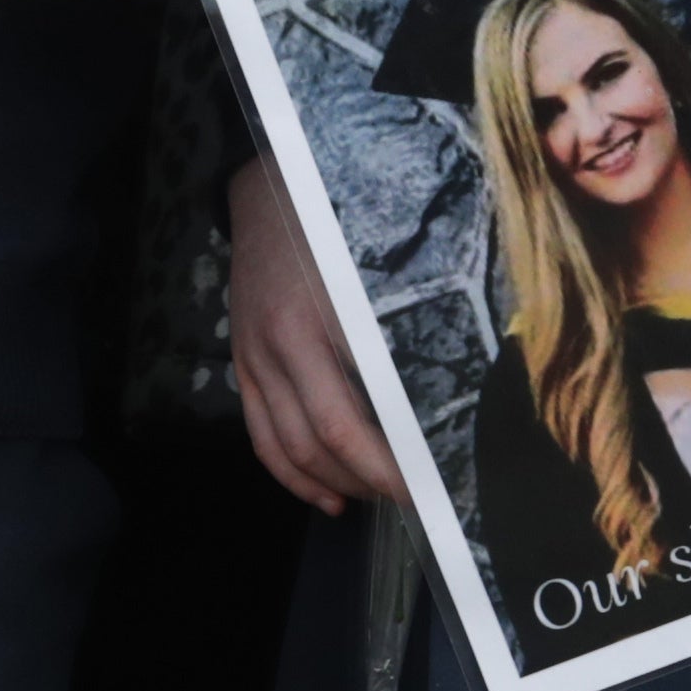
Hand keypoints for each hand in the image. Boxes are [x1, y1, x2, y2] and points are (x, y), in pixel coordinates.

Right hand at [227, 154, 405, 512]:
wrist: (267, 191)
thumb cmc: (332, 220)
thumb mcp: (375, 265)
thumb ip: (402, 320)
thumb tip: (448, 387)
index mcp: (316, 321)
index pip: (350, 419)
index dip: (387, 463)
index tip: (428, 483)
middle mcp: (278, 348)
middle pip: (321, 441)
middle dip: (370, 479)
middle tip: (415, 496)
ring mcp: (253, 360)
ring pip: (288, 448)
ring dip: (334, 483)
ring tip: (377, 498)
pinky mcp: (242, 366)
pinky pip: (261, 436)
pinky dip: (291, 475)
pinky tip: (325, 495)